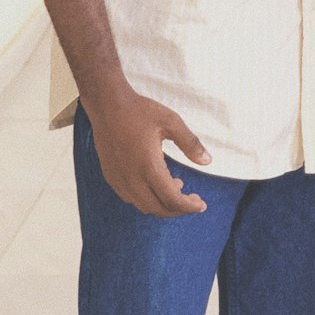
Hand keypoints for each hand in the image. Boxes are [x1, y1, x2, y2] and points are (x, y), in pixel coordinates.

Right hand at [83, 87, 211, 216]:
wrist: (107, 105)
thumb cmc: (140, 111)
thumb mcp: (171, 122)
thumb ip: (190, 143)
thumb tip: (207, 161)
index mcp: (149, 167)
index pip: (172, 200)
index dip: (189, 206)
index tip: (201, 205)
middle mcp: (132, 180)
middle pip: (159, 209)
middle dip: (179, 209)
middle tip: (192, 199)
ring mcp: (120, 180)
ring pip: (144, 206)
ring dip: (162, 203)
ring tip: (176, 185)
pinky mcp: (111, 177)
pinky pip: (131, 198)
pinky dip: (147, 198)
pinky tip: (155, 182)